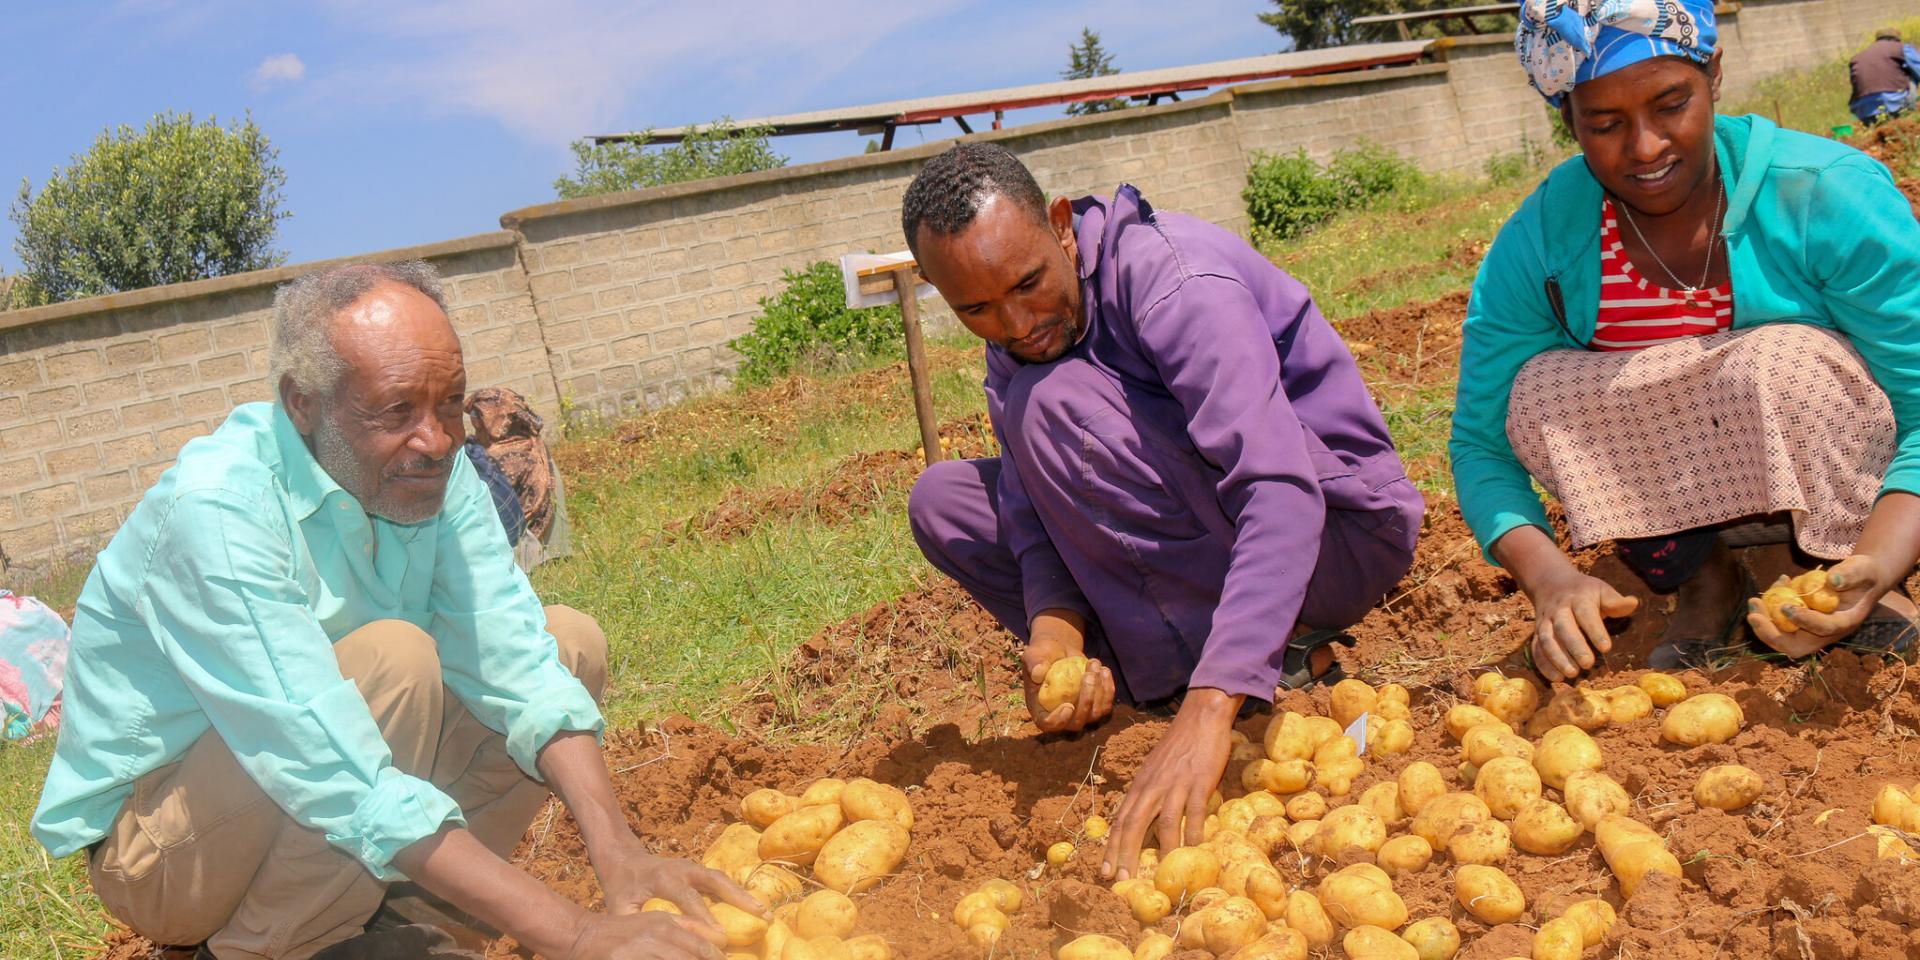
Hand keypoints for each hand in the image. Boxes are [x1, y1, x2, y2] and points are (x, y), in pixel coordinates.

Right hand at [562, 910, 727, 959]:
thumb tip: (720, 937)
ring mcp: (639, 951)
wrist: (584, 935)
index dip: (717, 959)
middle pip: (691, 957)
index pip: (701, 946)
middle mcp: (655, 935)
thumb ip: (688, 925)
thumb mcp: (656, 920)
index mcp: (666, 923)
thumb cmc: (625, 931)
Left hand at [593, 837, 763, 927]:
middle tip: (761, 914)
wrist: (624, 860)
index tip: (722, 935)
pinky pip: (721, 881)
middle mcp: (683, 869)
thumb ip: (635, 922)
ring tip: (766, 911)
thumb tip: (649, 942)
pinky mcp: (699, 871)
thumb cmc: (621, 888)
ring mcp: (693, 867)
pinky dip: (739, 893)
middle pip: (716, 881)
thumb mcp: (619, 906)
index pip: (689, 899)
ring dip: (745, 895)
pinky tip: (756, 907)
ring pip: (723, 879)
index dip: (706, 917)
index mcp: (664, 878)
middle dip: (739, 898)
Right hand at [1022, 611, 1114, 732]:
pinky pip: (1105, 706)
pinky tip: (1104, 670)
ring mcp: (1080, 714)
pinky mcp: (1094, 707)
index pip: (1048, 724)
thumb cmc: (1044, 654)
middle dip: (1086, 700)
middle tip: (1088, 674)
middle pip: (1076, 722)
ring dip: (1099, 690)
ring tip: (1094, 663)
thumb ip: (1034, 663)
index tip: (1068, 705)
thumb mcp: (1034, 654)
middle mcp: (1061, 717)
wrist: (1060, 651)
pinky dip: (1108, 688)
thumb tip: (1038, 673)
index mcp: (1040, 710)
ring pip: (1094, 714)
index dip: (1059, 720)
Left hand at [1100, 688, 1238, 881]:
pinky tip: (1192, 851)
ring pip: (1163, 823)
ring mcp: (1175, 785)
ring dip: (1159, 852)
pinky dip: (1192, 834)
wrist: (1200, 717)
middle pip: (1133, 824)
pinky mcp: (1198, 782)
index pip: (1120, 820)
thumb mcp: (1154, 769)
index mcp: (1140, 785)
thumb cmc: (1178, 746)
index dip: (1111, 847)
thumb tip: (1141, 823)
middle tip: (1122, 880)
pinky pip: (1193, 813)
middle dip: (1125, 855)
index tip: (1106, 871)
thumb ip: (1148, 794)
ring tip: (1157, 876)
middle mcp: (1152, 786)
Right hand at [1526, 566, 1638, 681]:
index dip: (1595, 630)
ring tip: (1572, 674)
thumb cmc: (1583, 592)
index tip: (1606, 648)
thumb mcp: (1600, 590)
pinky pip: (1536, 649)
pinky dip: (1544, 664)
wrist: (1550, 583)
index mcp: (1578, 598)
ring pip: (1547, 640)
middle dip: (1574, 646)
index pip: (1585, 613)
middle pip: (1563, 627)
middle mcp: (1558, 610)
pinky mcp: (1537, 634)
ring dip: (1557, 658)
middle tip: (1588, 664)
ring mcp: (1545, 622)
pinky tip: (1557, 678)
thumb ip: (1615, 601)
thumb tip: (1633, 604)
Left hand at [1747, 555, 1890, 657]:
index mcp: (1845, 622)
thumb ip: (1850, 574)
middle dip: (1771, 634)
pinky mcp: (1801, 624)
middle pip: (1796, 646)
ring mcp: (1812, 631)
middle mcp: (1827, 632)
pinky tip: (1779, 582)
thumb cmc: (1863, 573)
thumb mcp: (1862, 568)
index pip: (1824, 628)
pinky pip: (1779, 624)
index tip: (1785, 606)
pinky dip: (1769, 609)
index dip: (1804, 621)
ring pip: (1782, 639)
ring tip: (1754, 601)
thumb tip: (1832, 580)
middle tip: (1753, 615)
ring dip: (1764, 624)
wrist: (1862, 580)